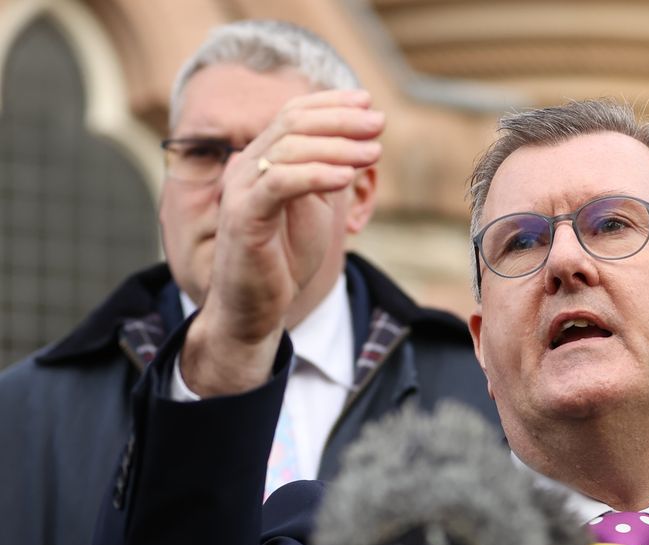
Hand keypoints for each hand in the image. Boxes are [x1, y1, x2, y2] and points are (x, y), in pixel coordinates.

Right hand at [182, 89, 383, 395]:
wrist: (253, 309)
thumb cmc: (283, 260)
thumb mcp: (312, 209)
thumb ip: (325, 175)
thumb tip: (359, 143)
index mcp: (261, 160)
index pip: (292, 114)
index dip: (331, 104)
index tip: (367, 102)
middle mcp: (245, 167)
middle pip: (293, 123)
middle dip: (341, 120)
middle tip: (379, 123)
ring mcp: (241, 189)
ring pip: (290, 149)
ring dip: (338, 146)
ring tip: (374, 150)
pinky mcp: (243, 216)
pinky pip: (280, 183)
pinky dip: (316, 175)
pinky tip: (346, 177)